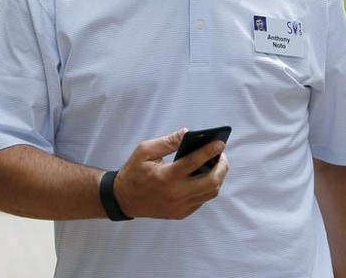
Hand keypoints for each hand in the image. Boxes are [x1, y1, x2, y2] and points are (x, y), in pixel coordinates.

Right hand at [114, 128, 228, 219]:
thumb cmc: (133, 172)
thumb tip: (187, 133)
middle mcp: (176, 194)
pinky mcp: (181, 213)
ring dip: (218, 177)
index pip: (194, 163)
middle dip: (222, 167)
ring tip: (217, 164)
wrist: (123, 199)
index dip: (209, 152)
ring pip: (210, 193)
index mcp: (166, 176)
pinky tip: (205, 176)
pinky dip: (208, 187)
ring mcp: (180, 206)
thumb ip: (168, 142)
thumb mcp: (145, 150)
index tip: (220, 143)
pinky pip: (202, 200)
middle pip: (211, 182)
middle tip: (221, 155)